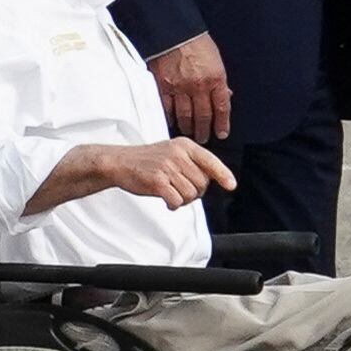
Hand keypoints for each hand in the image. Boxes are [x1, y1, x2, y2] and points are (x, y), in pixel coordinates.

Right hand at [98, 138, 237, 210]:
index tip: (231, 185)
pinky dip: (173, 205)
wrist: (119, 162)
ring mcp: (167, 167)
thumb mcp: (173, 152)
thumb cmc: (147, 160)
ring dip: (183, 200)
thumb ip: (192, 162)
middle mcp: (178, 154)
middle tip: (181, 191)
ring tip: (172, 194)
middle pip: (202, 183)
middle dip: (195, 193)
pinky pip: (177, 201)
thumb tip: (212, 179)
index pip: (211, 161)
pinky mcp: (157, 181)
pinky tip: (167, 201)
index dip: (223, 174)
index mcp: (185, 145)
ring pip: (191, 194)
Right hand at [149, 33, 230, 141]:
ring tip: (190, 132)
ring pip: (185, 116)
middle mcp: (199, 86)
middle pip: (203, 116)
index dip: (222, 124)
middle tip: (204, 137)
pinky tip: (172, 122)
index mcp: (215, 79)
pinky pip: (167, 108)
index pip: (222, 108)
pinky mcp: (163, 86)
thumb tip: (226, 96)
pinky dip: (170, 117)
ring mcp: (180, 88)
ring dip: (188, 127)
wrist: (175, 31)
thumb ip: (220, 81)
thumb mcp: (217, 61)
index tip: (222, 133)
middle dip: (204, 130)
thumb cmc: (196, 43)